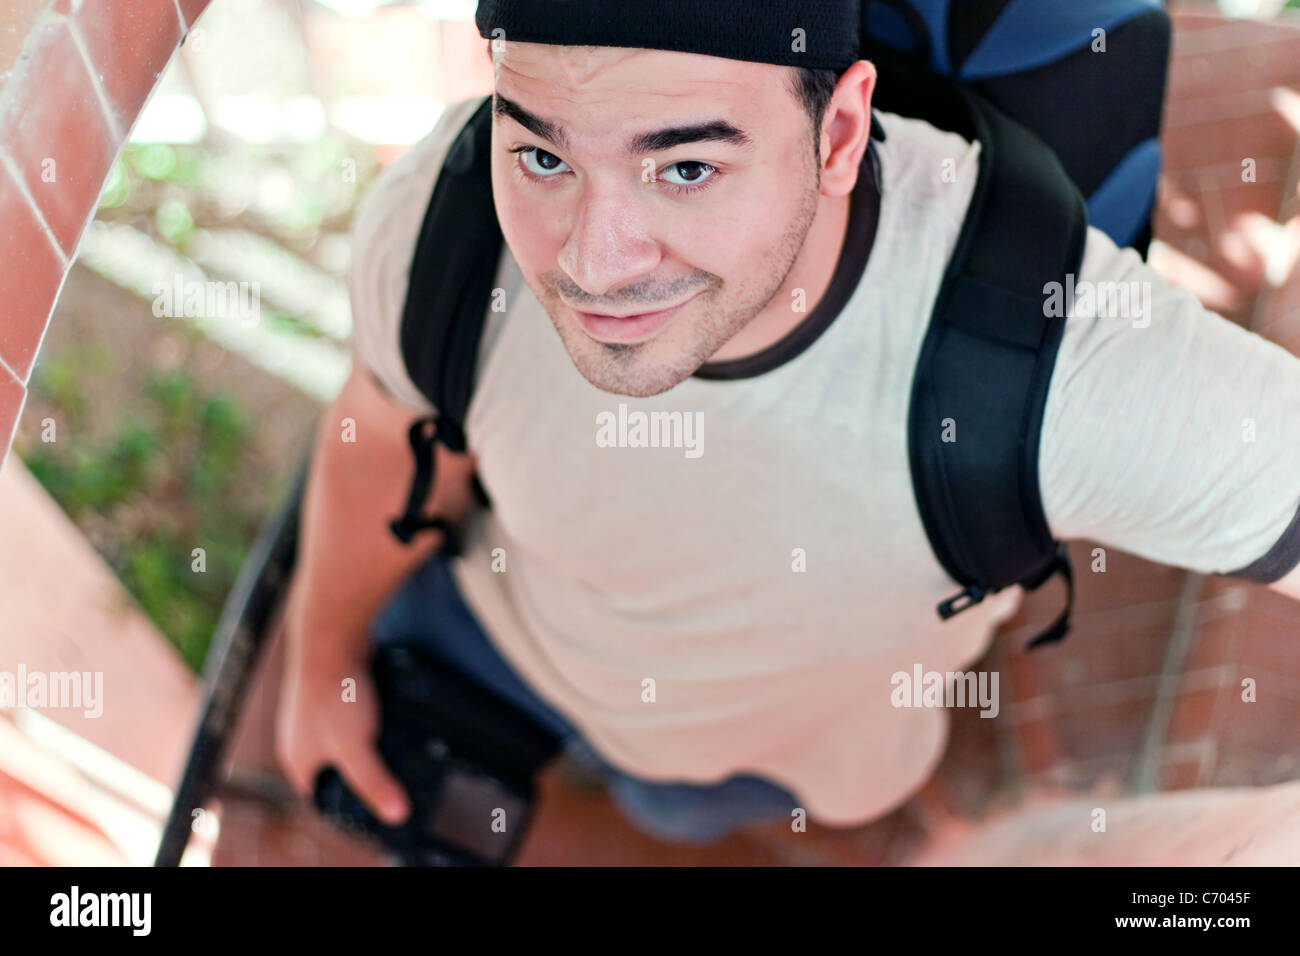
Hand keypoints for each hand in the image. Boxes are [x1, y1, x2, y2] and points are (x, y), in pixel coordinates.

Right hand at [274, 594, 409, 825]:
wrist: (331, 635)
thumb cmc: (335, 693)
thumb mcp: (357, 747)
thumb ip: (374, 782)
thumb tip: (397, 815)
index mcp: (296, 759)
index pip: (319, 796)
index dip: (345, 803)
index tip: (375, 800)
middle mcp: (298, 737)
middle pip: (330, 767)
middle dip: (356, 771)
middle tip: (388, 773)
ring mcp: (311, 711)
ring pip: (339, 738)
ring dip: (361, 742)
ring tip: (388, 744)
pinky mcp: (327, 688)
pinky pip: (347, 712)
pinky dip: (364, 716)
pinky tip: (384, 714)